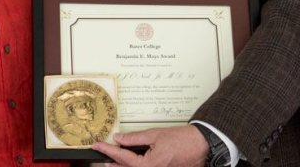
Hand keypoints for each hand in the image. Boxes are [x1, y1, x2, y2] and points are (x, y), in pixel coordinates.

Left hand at [92, 124, 208, 166]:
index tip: (98, 146)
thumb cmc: (183, 140)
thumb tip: (119, 138)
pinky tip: (131, 162)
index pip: (122, 158)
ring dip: (123, 166)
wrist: (201, 145)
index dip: (108, 150)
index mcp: (148, 165)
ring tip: (112, 160)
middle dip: (113, 162)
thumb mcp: (155, 134)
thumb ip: (134, 138)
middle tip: (102, 154)